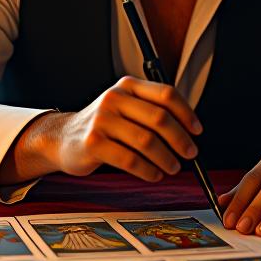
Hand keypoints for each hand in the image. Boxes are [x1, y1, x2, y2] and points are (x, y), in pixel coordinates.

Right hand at [13, 76, 201, 182]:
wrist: (63, 138)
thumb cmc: (103, 125)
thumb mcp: (126, 107)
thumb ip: (152, 110)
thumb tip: (189, 130)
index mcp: (127, 85)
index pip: (166, 94)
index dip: (187, 113)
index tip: (197, 131)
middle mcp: (114, 98)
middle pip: (160, 118)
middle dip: (180, 139)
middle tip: (190, 153)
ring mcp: (102, 120)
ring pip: (147, 141)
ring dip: (166, 158)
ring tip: (173, 167)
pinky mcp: (93, 143)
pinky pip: (130, 160)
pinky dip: (148, 170)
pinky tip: (154, 174)